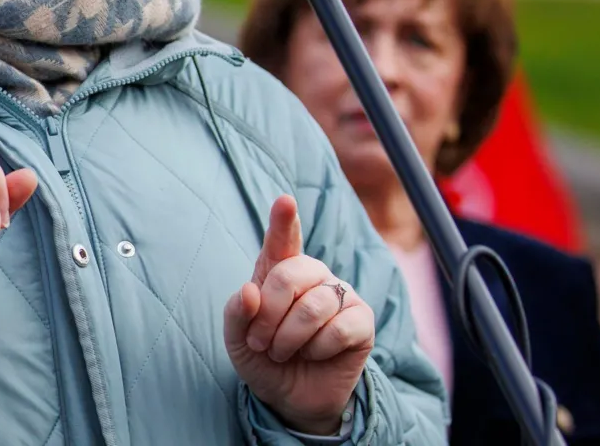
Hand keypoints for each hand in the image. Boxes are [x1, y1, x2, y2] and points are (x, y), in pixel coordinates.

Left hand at [224, 195, 374, 434]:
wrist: (290, 398)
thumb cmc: (264, 358)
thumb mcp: (237, 340)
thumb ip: (236, 313)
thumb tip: (249, 290)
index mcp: (279, 270)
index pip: (281, 240)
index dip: (283, 221)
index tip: (284, 201)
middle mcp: (312, 275)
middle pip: (290, 274)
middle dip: (269, 314)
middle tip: (261, 343)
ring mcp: (340, 294)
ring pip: (314, 306)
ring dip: (290, 338)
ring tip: (284, 352)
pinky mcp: (362, 320)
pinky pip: (340, 328)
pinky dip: (318, 349)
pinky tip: (315, 355)